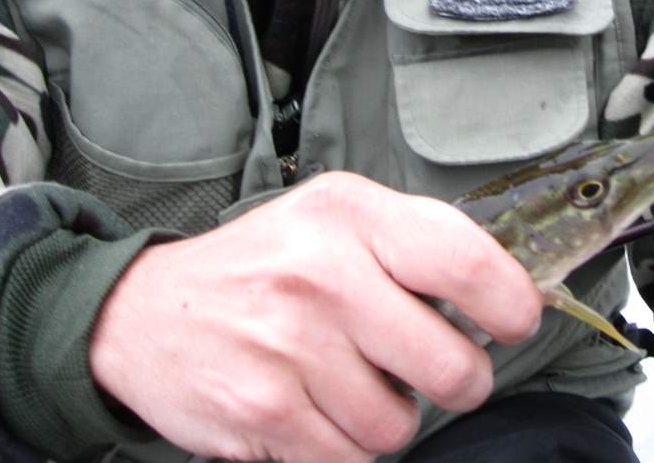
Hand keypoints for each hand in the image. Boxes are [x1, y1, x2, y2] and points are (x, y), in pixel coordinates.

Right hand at [88, 172, 543, 461]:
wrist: (141, 312)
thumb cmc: (265, 265)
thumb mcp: (337, 217)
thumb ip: (418, 242)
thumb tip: (510, 291)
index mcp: (351, 214)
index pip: (469, 265)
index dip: (512, 307)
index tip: (513, 324)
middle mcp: (322, 274)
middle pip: (452, 367)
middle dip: (457, 381)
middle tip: (432, 369)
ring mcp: (290, 347)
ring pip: (400, 426)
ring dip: (388, 418)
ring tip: (353, 383)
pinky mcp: (263, 412)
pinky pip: (351, 460)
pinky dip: (345, 447)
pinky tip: (318, 410)